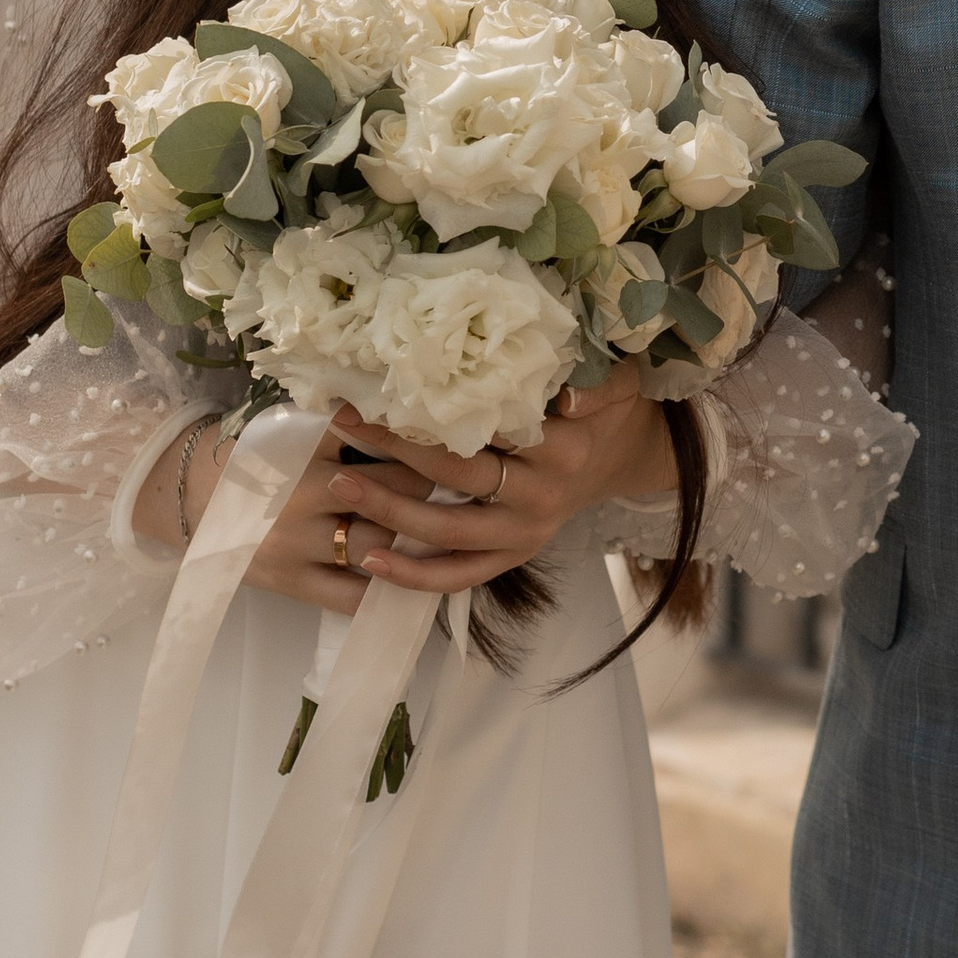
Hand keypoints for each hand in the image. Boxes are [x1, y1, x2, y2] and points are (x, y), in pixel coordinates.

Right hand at [135, 411, 440, 617]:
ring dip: (414, 542)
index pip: (386, 443)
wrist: (193, 497)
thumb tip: (417, 421)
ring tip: (445, 536)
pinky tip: (416, 585)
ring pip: (377, 545)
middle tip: (466, 494)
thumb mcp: (297, 429)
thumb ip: (348, 427)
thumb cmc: (258, 458)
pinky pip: (353, 596)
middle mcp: (307, 493)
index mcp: (310, 446)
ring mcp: (299, 542)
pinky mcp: (292, 581)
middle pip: (392, 495)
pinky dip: (387, 592)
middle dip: (430, 494)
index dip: (428, 449)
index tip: (461, 450)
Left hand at [350, 375, 677, 594]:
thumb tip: (568, 396)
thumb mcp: (614, 384)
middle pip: (458, 475)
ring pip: (447, 531)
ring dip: (390, 510)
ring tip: (342, 484)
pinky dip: (414, 576)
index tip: (387, 390)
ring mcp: (524, 534)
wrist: (615, 456)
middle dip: (397, 450)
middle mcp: (542, 497)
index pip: (490, 430)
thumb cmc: (602, 408)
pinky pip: (459, 576)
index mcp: (562, 450)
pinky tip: (370, 561)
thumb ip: (597, 382)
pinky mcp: (512, 557)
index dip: (435, 412)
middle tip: (348, 424)